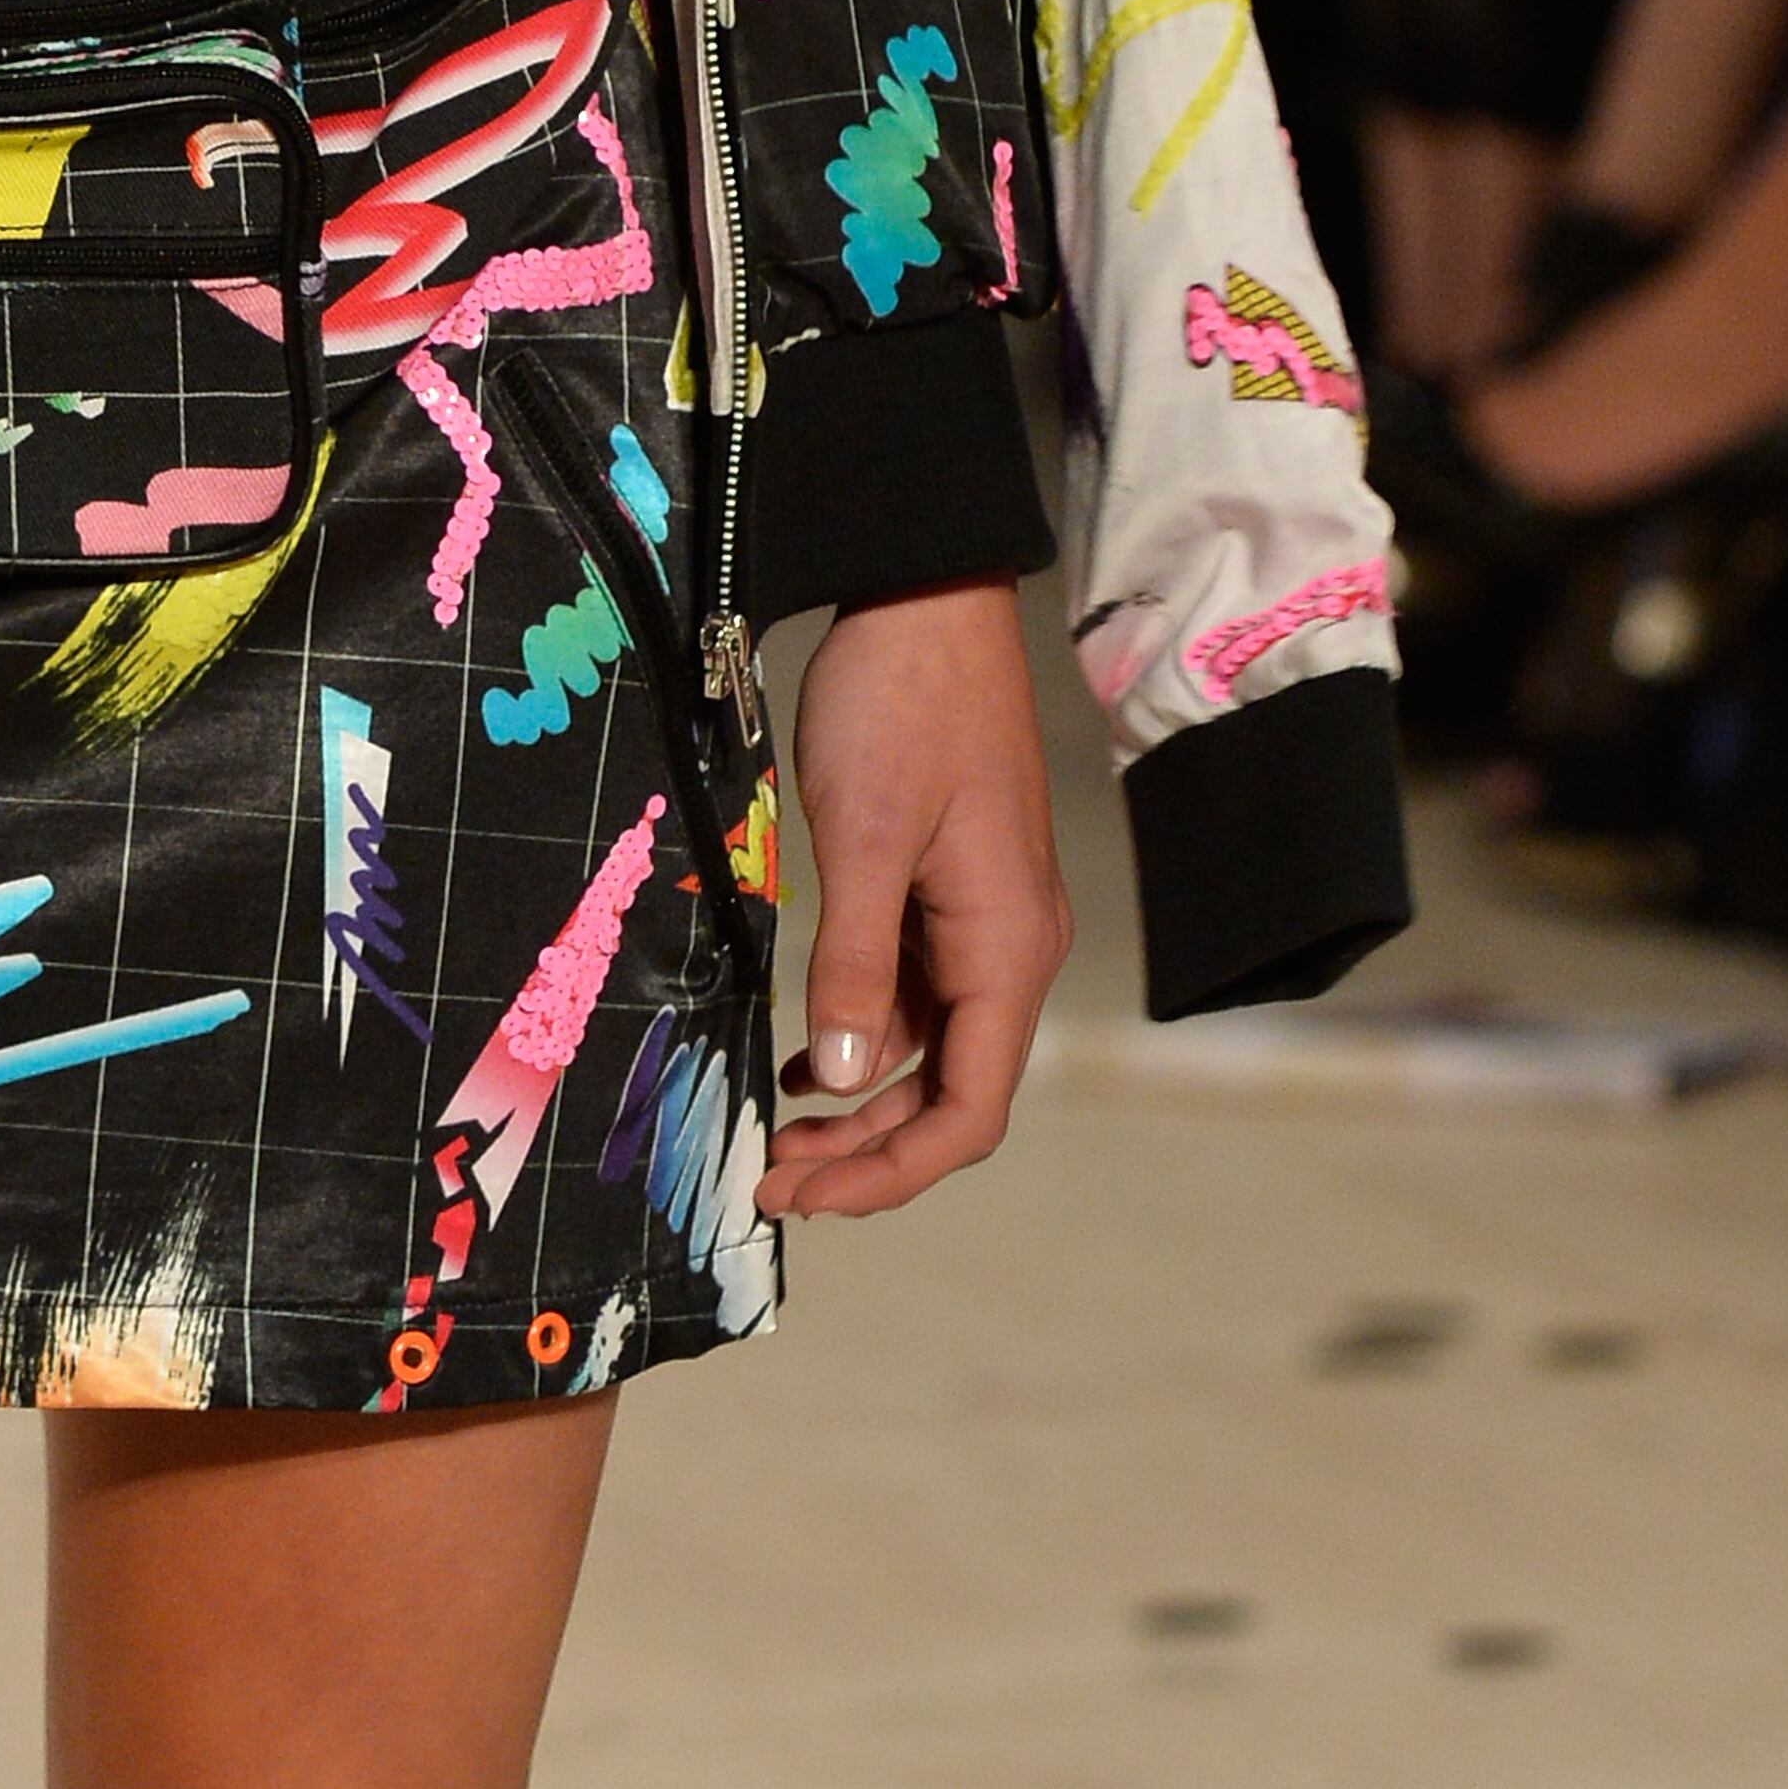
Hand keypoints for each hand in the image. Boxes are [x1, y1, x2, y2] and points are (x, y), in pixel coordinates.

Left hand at [756, 580, 1071, 1218]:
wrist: (928, 594)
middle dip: (869, 1152)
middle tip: (774, 1178)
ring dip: (864, 1099)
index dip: (890, 1173)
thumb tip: (847, 1076)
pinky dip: (869, 1034)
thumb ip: (856, 962)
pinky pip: (923, 991)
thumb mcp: (862, 836)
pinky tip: (809, 1052)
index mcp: (1007, 948)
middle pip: (955, 1094)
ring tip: (779, 1130)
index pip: (969, 1113)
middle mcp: (1014, 946)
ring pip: (937, 1047)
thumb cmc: (899, 704)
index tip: (802, 1194)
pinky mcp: (956, 885)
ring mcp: (988, 916)